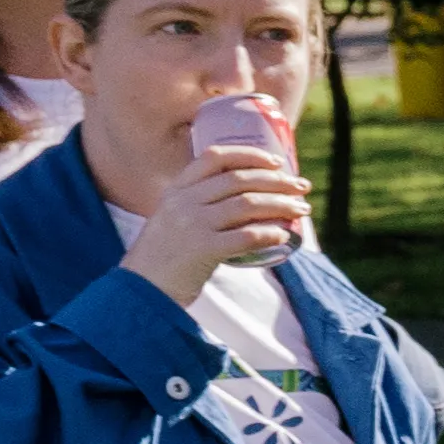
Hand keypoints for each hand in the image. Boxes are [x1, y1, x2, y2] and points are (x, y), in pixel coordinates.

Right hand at [118, 143, 311, 305]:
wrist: (140, 290)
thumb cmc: (164, 256)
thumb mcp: (172, 219)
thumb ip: (198, 204)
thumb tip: (249, 196)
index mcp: (176, 190)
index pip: (214, 158)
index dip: (250, 154)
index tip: (277, 161)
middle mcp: (183, 202)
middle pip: (239, 180)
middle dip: (278, 181)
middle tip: (303, 187)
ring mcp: (191, 225)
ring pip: (247, 204)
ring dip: (282, 204)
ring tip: (302, 209)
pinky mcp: (202, 250)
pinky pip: (245, 236)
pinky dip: (269, 233)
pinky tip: (283, 235)